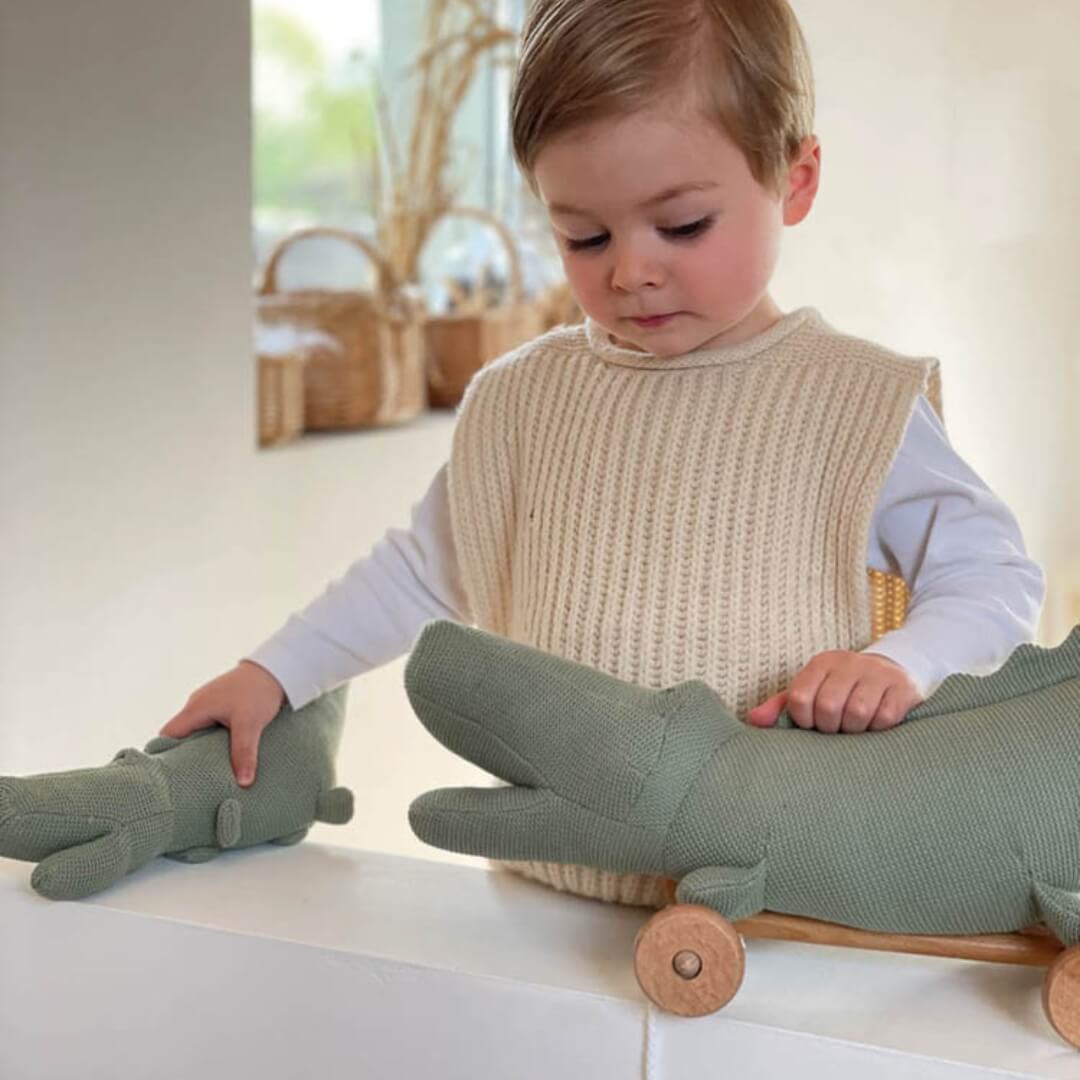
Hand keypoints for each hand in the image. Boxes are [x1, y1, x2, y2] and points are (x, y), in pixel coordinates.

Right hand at [159, 661, 284, 785]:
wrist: (276, 669)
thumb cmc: (258, 692)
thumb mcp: (250, 725)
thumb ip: (244, 753)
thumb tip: (243, 783)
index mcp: (195, 709)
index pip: (167, 734)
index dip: (164, 754)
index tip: (170, 775)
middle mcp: (197, 705)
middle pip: (180, 735)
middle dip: (184, 756)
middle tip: (191, 779)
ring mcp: (208, 704)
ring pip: (196, 731)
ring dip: (201, 748)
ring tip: (208, 771)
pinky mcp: (221, 704)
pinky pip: (209, 726)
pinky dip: (212, 739)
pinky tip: (222, 753)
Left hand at [746, 651, 922, 732]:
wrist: (892, 671)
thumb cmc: (842, 689)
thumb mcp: (812, 690)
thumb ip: (781, 707)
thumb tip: (752, 721)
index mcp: (821, 664)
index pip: (800, 698)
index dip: (804, 720)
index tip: (812, 725)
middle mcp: (848, 663)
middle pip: (828, 707)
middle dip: (830, 727)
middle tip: (836, 729)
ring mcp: (877, 674)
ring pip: (857, 712)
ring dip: (854, 729)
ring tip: (855, 727)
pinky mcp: (902, 688)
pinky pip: (885, 717)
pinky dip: (878, 728)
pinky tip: (876, 724)